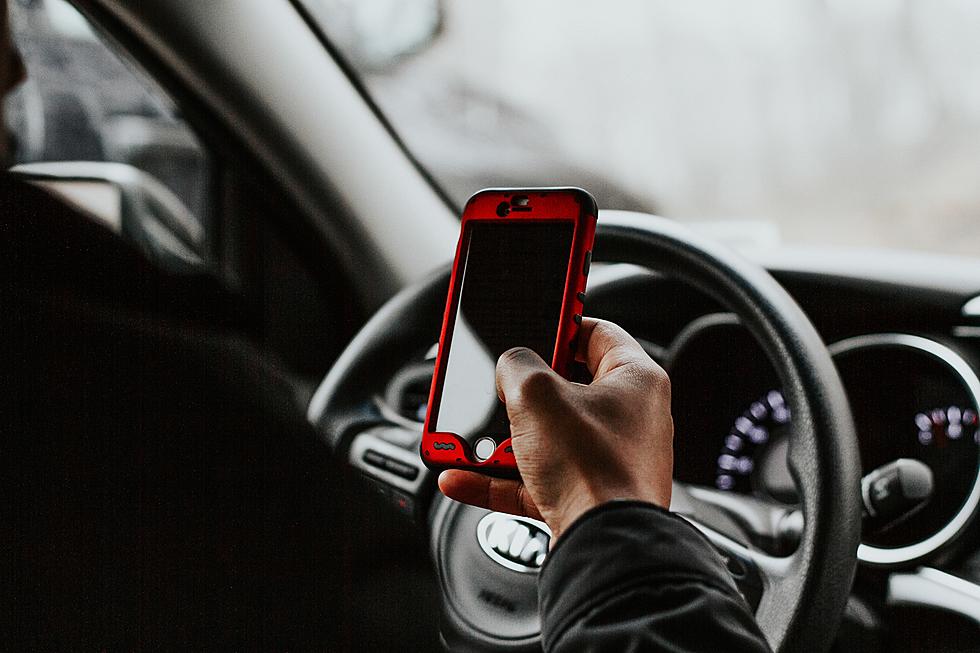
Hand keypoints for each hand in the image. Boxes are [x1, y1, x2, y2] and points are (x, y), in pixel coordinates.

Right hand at [439, 318, 672, 541]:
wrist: (603, 546)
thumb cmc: (595, 471)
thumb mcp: (536, 395)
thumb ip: (515, 365)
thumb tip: (509, 368)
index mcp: (636, 380)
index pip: (595, 331)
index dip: (558, 322)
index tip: (530, 318)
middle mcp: (627, 418)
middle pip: (562, 387)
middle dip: (516, 391)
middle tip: (493, 385)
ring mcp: (606, 459)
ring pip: (542, 436)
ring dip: (499, 438)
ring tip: (466, 436)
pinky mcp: (584, 495)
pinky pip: (532, 478)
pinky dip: (496, 477)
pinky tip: (461, 475)